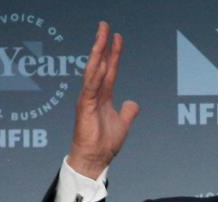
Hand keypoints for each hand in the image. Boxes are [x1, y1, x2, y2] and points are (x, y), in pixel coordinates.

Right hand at [68, 21, 139, 178]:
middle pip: (99, 64)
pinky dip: (95, 74)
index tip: (118, 36)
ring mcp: (87, 99)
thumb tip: (133, 103)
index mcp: (102, 96)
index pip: (109, 69)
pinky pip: (90, 87)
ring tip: (101, 36)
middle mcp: (94, 94)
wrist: (95, 159)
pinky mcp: (84, 107)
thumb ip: (128, 111)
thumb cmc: (104, 144)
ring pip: (93, 71)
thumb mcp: (123, 124)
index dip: (114, 53)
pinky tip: (99, 62)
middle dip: (102, 44)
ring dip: (97, 53)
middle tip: (106, 25)